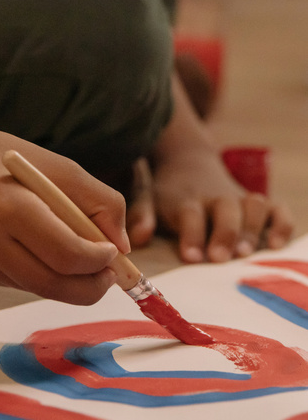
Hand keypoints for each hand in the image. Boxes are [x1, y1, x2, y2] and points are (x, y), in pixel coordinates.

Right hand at [0, 113, 129, 303]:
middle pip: (54, 285)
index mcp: (8, 206)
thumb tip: (123, 247)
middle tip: (109, 273)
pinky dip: (39, 272)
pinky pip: (18, 282)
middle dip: (91, 285)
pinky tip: (31, 244)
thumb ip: (98, 201)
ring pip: (38, 288)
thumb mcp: (56, 165)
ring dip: (67, 279)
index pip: (66, 254)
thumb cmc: (0, 157)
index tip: (114, 252)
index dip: (99, 260)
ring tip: (77, 254)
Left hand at [127, 148, 293, 262]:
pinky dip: (282, 223)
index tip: (190, 256)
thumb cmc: (168, 192)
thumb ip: (141, 217)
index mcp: (187, 200)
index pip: (190, 213)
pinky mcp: (258, 204)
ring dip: (252, 228)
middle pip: (225, 209)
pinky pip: (278, 209)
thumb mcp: (148, 199)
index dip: (191, 234)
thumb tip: (137, 239)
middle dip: (224, 233)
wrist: (188, 161)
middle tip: (218, 257)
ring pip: (254, 206)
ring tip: (245, 253)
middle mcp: (216, 198)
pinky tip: (276, 243)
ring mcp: (239, 199)